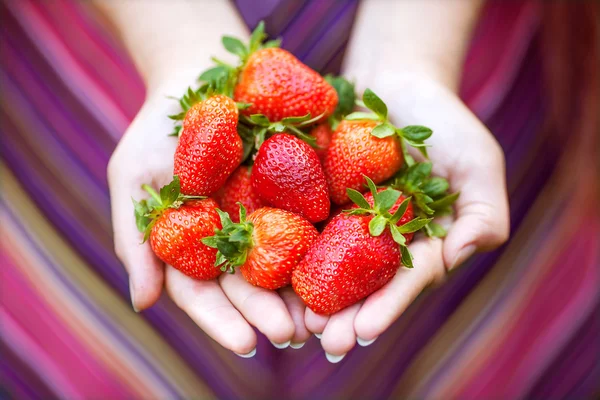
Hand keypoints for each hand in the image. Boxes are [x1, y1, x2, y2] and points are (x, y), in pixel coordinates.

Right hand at [108, 77, 311, 354]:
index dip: (225, 321)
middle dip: (273, 311)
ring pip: (292, 260)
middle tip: (294, 335)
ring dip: (309, 290)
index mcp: (199, 249)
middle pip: (256, 285)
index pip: (209, 294)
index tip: (245, 345)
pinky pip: (321, 214)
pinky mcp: (304, 187)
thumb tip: (143, 306)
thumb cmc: (156, 130)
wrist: (200, 76)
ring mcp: (273, 215)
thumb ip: (136, 239)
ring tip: (327, 315)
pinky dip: (336, 239)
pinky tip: (354, 259)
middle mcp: (239, 240)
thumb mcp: (134, 179)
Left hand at [305, 74, 509, 360]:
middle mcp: (380, 242)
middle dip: (345, 317)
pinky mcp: (313, 202)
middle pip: (363, 287)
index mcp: (420, 242)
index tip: (365, 331)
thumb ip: (482, 214)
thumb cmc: (442, 120)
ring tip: (295, 325)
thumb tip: (457, 257)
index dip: (387, 308)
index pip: (405, 282)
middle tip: (325, 342)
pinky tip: (267, 276)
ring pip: (327, 268)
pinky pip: (296, 228)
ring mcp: (345, 224)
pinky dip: (283, 253)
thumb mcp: (477, 162)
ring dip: (312, 299)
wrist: (394, 81)